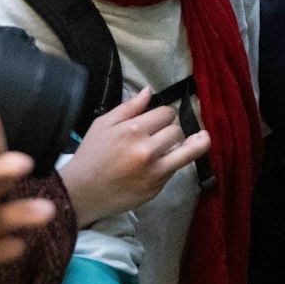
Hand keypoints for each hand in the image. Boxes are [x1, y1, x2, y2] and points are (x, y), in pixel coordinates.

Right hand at [59, 87, 211, 225]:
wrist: (82, 192)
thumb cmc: (91, 155)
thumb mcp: (103, 125)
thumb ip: (129, 108)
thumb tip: (149, 91)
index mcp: (133, 130)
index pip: (167, 114)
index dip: (164, 114)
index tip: (159, 118)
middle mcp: (147, 150)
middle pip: (177, 131)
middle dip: (171, 129)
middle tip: (161, 133)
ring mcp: (154, 171)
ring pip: (188, 151)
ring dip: (191, 143)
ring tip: (202, 137)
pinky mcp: (157, 187)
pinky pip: (175, 169)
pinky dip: (174, 162)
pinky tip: (170, 158)